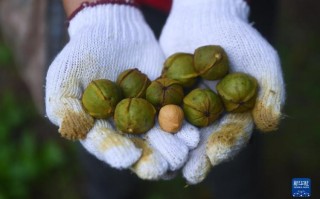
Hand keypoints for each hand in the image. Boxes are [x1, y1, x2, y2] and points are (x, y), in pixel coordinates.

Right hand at [45, 4, 198, 179]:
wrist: (114, 31)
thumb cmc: (83, 52)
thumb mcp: (65, 75)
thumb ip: (64, 104)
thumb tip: (71, 130)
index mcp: (98, 127)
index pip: (106, 144)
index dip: (115, 151)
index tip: (128, 158)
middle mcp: (123, 128)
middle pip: (137, 148)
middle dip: (150, 159)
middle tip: (162, 166)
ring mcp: (146, 117)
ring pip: (160, 137)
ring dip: (173, 146)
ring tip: (184, 150)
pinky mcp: (164, 104)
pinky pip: (175, 117)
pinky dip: (184, 127)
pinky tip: (194, 134)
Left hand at [160, 0, 284, 183]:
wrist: (206, 17)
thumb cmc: (239, 37)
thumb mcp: (260, 61)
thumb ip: (269, 93)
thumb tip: (269, 126)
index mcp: (233, 113)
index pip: (230, 134)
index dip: (223, 146)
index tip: (213, 157)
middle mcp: (208, 115)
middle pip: (202, 140)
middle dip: (195, 156)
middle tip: (187, 172)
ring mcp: (185, 106)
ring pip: (178, 131)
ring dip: (171, 148)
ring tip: (162, 164)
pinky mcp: (165, 95)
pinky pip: (158, 112)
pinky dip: (152, 124)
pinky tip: (144, 137)